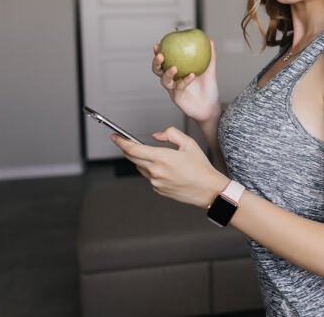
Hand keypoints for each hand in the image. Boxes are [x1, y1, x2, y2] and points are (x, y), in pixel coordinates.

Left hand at [111, 126, 228, 208]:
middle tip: (127, 142)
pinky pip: (149, 177)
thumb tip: (156, 135)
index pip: (133, 149)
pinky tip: (166, 169)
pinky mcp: (158, 190)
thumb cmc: (201, 167)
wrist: (208, 190)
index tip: (115, 137)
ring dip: (142, 160)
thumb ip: (170, 134)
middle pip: (132, 158)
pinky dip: (152, 170)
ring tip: (158, 157)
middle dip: (127, 149)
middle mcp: (156, 171)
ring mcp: (156, 182)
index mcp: (162, 158)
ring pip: (140, 167)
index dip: (121, 142)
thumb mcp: (189, 143)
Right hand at [152, 39, 219, 122]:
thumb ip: (210, 57)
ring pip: (164, 80)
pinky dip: (185, 80)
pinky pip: (179, 88)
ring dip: (167, 73)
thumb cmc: (208, 89)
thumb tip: (210, 41)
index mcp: (176, 71)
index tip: (159, 43)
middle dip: (156, 62)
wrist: (211, 107)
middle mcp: (172, 80)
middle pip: (158, 70)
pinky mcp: (177, 98)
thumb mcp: (210, 70)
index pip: (165, 60)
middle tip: (160, 55)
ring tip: (174, 67)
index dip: (159, 52)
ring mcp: (173, 89)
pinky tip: (191, 75)